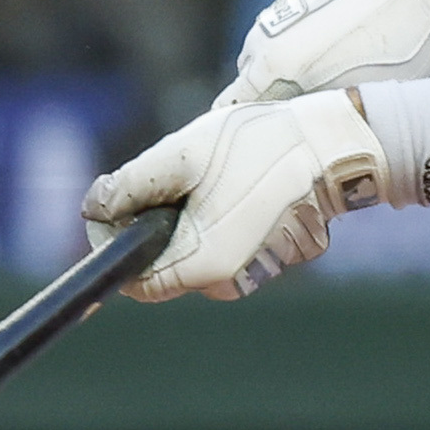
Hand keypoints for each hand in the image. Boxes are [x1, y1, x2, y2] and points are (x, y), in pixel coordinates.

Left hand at [82, 89, 382, 300]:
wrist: (337, 146)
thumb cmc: (260, 147)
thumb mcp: (181, 156)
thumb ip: (129, 185)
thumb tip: (92, 208)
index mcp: (201, 267)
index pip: (136, 281)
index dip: (114, 243)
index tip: (113, 205)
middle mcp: (227, 283)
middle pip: (164, 264)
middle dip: (152, 224)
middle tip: (165, 177)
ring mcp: (254, 273)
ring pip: (194, 253)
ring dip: (185, 218)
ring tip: (203, 173)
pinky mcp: (274, 258)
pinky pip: (225, 244)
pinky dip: (215, 219)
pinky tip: (232, 182)